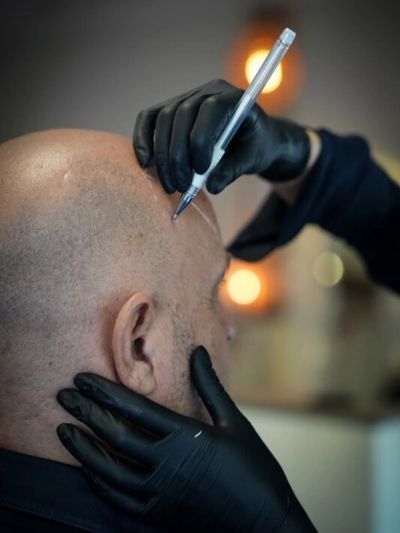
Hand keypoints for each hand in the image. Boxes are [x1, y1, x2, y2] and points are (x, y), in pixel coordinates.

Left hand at [57, 346, 315, 531]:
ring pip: (109, 470)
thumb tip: (198, 351)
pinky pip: (120, 499)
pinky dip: (100, 483)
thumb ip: (209, 386)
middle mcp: (167, 464)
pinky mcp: (159, 514)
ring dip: (84, 449)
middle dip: (86, 412)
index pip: (135, 409)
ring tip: (63, 431)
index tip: (82, 377)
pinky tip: (88, 470)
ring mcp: (160, 493)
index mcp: (186, 436)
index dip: (105, 391)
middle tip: (63, 396)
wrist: (264, 522)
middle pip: (116, 435)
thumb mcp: (234, 421)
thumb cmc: (253, 466)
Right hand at [133, 79, 310, 194]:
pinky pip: (149, 120)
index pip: (210, 110)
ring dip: (162, 156)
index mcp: (233, 98)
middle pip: (180, 115)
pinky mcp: (169, 111)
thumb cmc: (254, 146)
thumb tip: (211, 186)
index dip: (201, 141)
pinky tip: (146, 164)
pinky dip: (143, 140)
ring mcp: (185, 98)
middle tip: (181, 186)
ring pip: (163, 120)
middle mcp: (206, 92)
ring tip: (171, 186)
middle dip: (178, 155)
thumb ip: (234, 170)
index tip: (201, 171)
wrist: (250, 139)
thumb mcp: (252, 159)